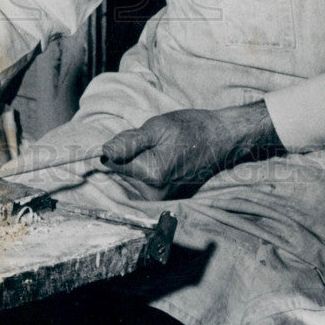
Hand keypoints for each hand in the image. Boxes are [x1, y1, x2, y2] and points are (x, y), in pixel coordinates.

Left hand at [100, 101, 280, 189]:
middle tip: (153, 140)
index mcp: (151, 175)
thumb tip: (103, 152)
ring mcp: (163, 197)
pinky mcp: (168, 196)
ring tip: (163, 147)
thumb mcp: (157, 127)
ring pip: (135, 174)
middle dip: (132, 152)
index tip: (134, 136)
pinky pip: (146, 179)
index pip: (113, 162)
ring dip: (141, 158)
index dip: (120, 145)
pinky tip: (167, 156)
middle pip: (123, 170)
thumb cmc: (191, 128)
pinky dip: (151, 165)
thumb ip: (129, 142)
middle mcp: (155, 193)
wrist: (221, 138)